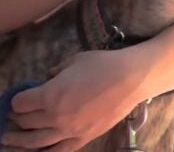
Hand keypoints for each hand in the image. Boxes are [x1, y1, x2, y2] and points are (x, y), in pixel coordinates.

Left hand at [1, 51, 142, 150]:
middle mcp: (56, 116)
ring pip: (36, 142)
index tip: (17, 98)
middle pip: (26, 122)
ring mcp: (70, 130)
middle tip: (13, 115)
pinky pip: (59, 151)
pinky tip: (37, 151)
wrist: (131, 78)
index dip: (16, 100)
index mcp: (50, 95)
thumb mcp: (74, 60)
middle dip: (16, 118)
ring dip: (19, 141)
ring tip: (10, 140)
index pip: (20, 103)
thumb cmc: (103, 65)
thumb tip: (49, 78)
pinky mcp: (84, 137)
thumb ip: (56, 71)